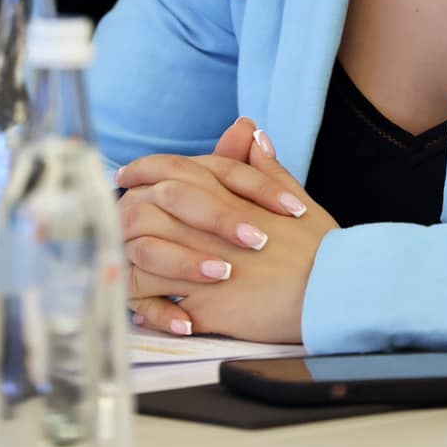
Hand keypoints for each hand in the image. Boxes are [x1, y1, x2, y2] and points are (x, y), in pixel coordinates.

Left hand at [116, 117, 338, 343]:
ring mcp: (206, 266)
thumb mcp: (295, 198)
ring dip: (133, 264)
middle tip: (110, 217)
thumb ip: (266, 168)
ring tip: (122, 268)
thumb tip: (252, 134)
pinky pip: (166, 307)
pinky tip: (144, 312)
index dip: (147, 171)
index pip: (176, 173)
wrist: (335, 293)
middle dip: (124, 214)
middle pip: (150, 211)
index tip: (130, 174)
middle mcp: (211, 229)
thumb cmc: (321, 250)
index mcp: (230, 198)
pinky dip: (153, 310)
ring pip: (149, 260)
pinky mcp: (209, 305)